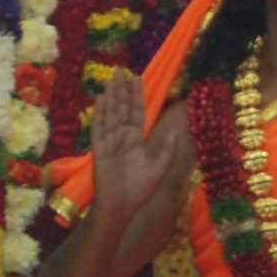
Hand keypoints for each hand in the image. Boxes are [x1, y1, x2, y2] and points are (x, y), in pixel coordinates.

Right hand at [90, 73, 188, 223]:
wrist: (121, 207)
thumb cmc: (140, 190)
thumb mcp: (160, 166)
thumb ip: (168, 147)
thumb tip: (177, 129)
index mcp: (136, 140)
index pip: (136, 111)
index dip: (136, 95)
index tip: (136, 77)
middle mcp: (122, 137)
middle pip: (122, 108)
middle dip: (122, 89)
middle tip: (121, 70)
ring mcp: (110, 142)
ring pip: (111, 114)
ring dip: (112, 96)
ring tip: (113, 78)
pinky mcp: (100, 149)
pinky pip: (100, 128)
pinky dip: (100, 113)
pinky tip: (101, 99)